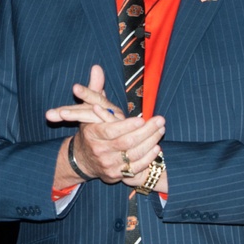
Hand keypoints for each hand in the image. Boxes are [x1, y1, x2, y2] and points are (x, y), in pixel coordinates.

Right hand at [47, 65, 164, 185]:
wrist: (82, 159)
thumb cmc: (90, 129)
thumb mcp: (88, 108)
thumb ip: (95, 88)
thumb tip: (97, 67)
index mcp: (92, 134)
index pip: (111, 131)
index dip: (128, 126)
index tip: (142, 118)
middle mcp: (99, 151)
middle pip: (126, 143)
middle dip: (146, 132)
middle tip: (161, 121)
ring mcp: (107, 165)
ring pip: (133, 155)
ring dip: (150, 143)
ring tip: (161, 130)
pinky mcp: (115, 175)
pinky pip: (135, 168)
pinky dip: (147, 158)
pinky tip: (156, 147)